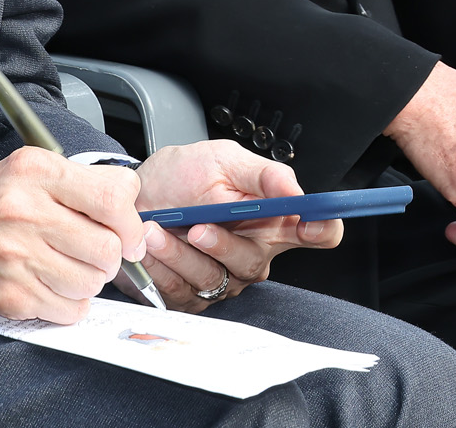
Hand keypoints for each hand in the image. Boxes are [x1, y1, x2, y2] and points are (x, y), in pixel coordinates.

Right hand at [0, 147, 145, 322]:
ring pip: (93, 282)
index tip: (130, 233)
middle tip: (93, 253)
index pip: (112, 197)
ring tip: (65, 268)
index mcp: (36, 173)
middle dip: (110, 256)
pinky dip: (68, 303)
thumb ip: (82, 181)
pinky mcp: (10, 295)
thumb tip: (132, 200)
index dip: (131, 222)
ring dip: (88, 280)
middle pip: (108, 247)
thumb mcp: (26, 172)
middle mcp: (25, 211)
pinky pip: (69, 309)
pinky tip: (48, 285)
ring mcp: (16, 256)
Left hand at [129, 139, 342, 312]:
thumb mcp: (221, 160)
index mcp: (272, 218)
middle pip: (255, 262)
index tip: (305, 222)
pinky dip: (162, 266)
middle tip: (196, 226)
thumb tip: (295, 191)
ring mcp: (224, 278)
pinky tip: (150, 244)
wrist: (133, 195)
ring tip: (156, 229)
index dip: (322, 229)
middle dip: (222, 244)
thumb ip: (262, 174)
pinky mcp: (191, 295)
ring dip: (180, 253)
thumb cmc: (180, 177)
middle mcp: (253, 252)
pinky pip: (182, 291)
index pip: (318, 232)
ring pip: (214, 278)